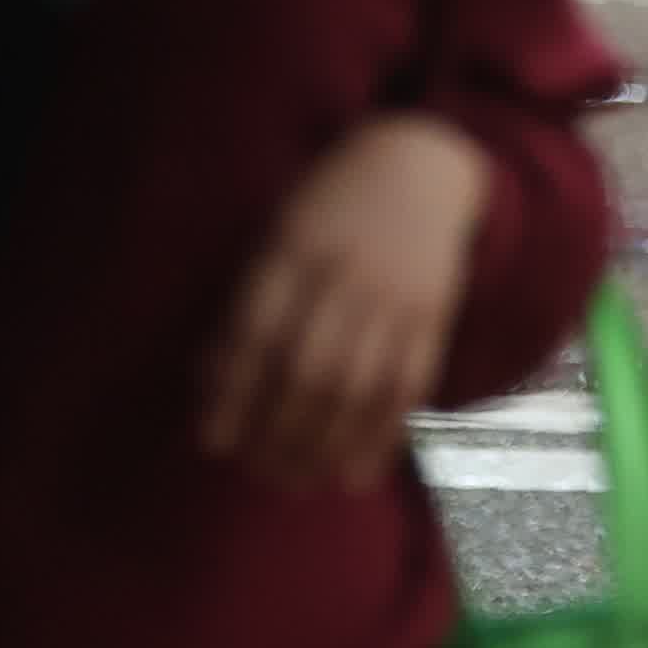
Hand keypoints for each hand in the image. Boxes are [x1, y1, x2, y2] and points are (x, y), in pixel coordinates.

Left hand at [200, 110, 493, 492]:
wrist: (422, 165)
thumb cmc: (330, 204)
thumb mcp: (276, 232)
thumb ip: (247, 302)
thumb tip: (213, 386)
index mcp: (295, 247)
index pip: (257, 332)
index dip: (233, 393)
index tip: (214, 441)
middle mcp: (346, 274)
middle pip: (309, 370)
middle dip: (279, 434)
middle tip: (258, 472)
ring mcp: (396, 297)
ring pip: (359, 387)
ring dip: (326, 447)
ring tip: (299, 482)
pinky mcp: (434, 316)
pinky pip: (408, 386)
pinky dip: (382, 436)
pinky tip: (356, 472)